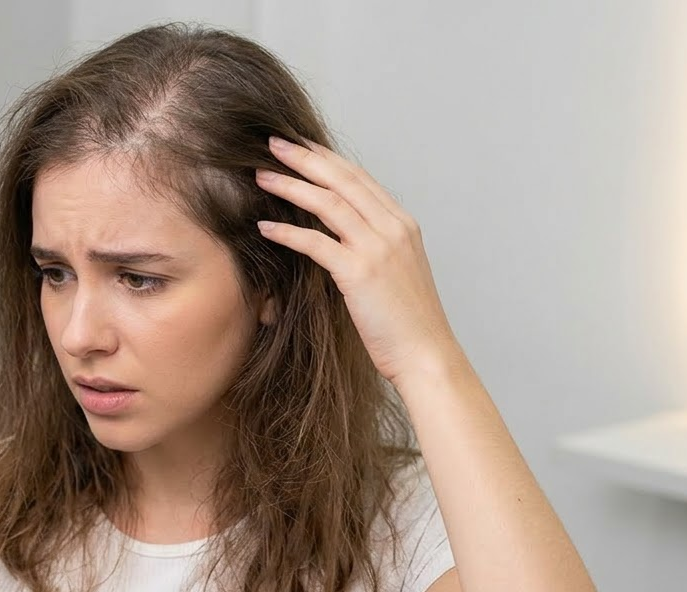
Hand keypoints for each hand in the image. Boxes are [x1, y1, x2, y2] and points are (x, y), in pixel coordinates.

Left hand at [254, 135, 461, 387]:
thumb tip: (340, 236)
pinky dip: (287, 232)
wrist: (425, 354)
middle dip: (305, 157)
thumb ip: (373, 247)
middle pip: (342, 180)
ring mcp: (378, 248)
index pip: (360, 178)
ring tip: (261, 176)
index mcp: (403, 224)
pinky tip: (265, 227)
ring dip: (291, 185)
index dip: (327, 159)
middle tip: (273, 142)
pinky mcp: (359, 273)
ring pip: (328, 203)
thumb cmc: (407, 322)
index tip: (301, 145)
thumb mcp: (396, 272)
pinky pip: (316, 243)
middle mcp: (393, 228)